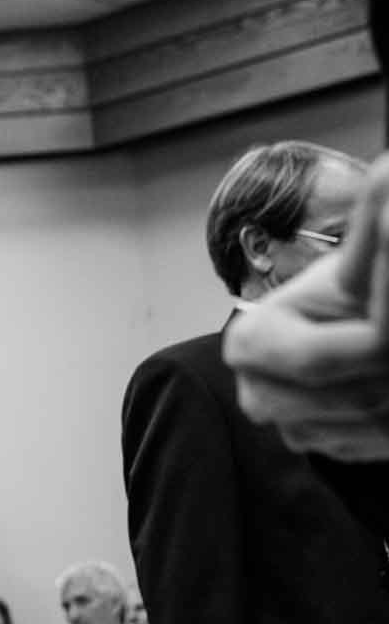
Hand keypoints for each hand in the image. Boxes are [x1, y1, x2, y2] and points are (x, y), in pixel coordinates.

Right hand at [223, 156, 388, 459]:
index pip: (323, 358)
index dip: (378, 331)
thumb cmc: (350, 288)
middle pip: (358, 394)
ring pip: (375, 421)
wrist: (339, 329)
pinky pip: (377, 444)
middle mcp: (258, 396)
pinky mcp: (323, 448)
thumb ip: (371, 231)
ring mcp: (291, 430)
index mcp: (250, 345)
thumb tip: (388, 175)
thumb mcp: (356, 262)